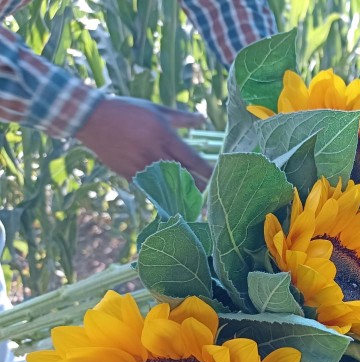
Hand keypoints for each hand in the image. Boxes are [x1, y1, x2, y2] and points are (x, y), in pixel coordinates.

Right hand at [76, 97, 212, 189]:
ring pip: (167, 186)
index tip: (218, 179)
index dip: (207, 171)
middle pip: (184, 177)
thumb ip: (182, 118)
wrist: (93, 118)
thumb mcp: (157, 110)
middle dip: (198, 188)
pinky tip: (170, 202)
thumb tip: (203, 118)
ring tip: (194, 205)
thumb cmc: (128, 110)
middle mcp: (155, 153)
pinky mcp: (129, 174)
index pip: (193, 159)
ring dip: (181, 195)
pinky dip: (160, 193)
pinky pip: (149, 187)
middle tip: (210, 198)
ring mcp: (141, 165)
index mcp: (165, 136)